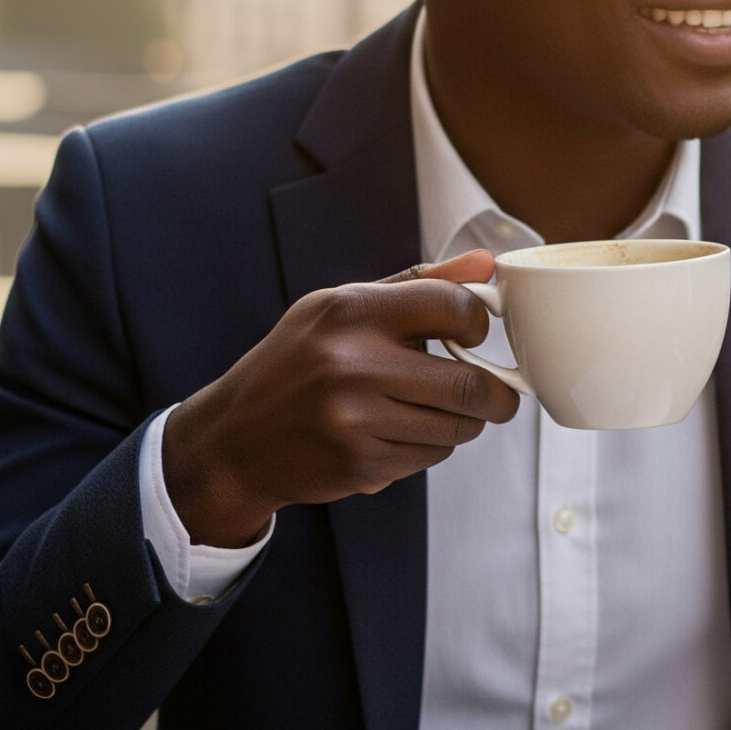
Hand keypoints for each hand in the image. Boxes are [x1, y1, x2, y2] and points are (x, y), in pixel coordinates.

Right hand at [162, 251, 519, 546]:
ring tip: (431, 412)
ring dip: (461, 424)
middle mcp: (352, 364)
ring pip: (456, 428)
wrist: (234, 438)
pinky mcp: (360, 465)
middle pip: (470, 385)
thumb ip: (417, 285)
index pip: (454, 308)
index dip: (478, 323)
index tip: (474, 335)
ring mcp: (355, 420)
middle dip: (496, 395)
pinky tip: (395, 435)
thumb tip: (484, 264)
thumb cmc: (295, 364)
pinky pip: (429, 458)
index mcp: (350, 312)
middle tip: (495, 396)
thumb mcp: (340, 307)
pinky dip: (428, 449)